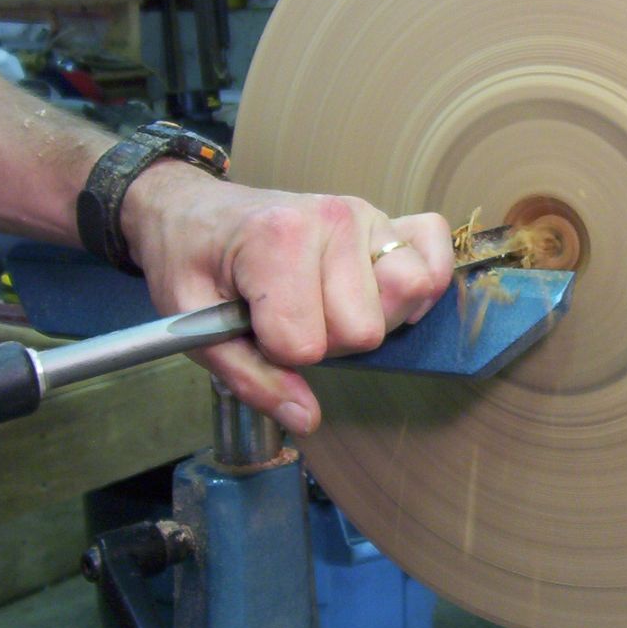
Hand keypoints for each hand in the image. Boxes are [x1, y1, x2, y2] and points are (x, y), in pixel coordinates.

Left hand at [119, 163, 453, 434]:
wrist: (196, 209)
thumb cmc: (192, 259)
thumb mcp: (191, 320)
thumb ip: (249, 376)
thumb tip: (307, 418)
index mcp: (279, 239)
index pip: (306, 344)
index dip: (275, 354)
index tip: (251, 326)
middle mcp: (335, 219)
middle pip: (364, 330)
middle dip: (326, 341)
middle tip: (288, 315)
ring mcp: (369, 217)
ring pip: (407, 298)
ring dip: (370, 318)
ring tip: (329, 303)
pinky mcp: (391, 221)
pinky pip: (435, 258)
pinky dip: (421, 287)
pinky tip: (379, 295)